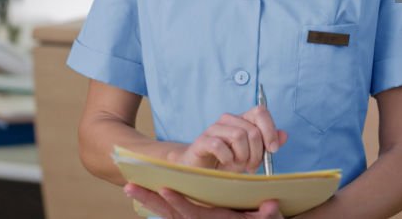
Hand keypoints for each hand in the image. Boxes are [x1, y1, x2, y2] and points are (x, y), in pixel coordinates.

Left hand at [124, 185, 283, 218]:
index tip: (165, 189)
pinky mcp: (187, 218)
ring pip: (165, 213)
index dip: (178, 203)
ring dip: (148, 200)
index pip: (192, 214)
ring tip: (130, 186)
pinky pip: (168, 212)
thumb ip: (267, 216)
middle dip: (149, 200)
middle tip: (130, 187)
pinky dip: (156, 203)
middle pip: (169, 214)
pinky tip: (143, 191)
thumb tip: (270, 205)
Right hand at [172, 105, 286, 173]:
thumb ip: (267, 145)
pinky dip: (227, 158)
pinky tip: (226, 164)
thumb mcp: (252, 155)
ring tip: (239, 166)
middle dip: (257, 153)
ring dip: (243, 156)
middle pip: (252, 130)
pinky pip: (218, 145)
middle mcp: (228, 120)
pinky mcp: (201, 141)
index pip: (260, 111)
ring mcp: (214, 129)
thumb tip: (284, 135)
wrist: (201, 173)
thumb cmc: (227, 162)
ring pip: (238, 136)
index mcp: (242, 119)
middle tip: (252, 167)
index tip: (273, 149)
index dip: (270, 130)